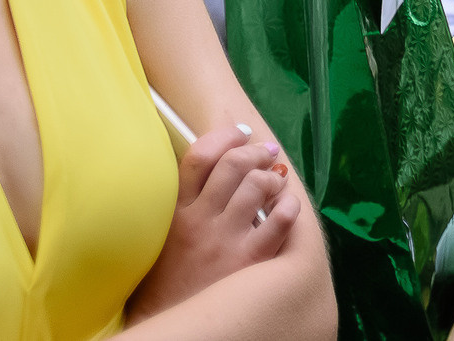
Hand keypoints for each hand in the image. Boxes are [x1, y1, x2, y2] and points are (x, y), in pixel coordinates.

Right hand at [125, 123, 299, 318]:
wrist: (172, 329)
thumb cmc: (170, 280)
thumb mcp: (164, 236)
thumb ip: (186, 202)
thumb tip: (217, 164)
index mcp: (175, 213)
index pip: (199, 157)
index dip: (224, 136)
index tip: (240, 133)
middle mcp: (200, 221)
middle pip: (234, 164)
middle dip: (256, 151)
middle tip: (267, 152)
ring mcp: (226, 240)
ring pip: (259, 186)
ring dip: (273, 177)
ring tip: (276, 182)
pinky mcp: (250, 261)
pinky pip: (280, 220)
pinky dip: (289, 207)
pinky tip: (286, 208)